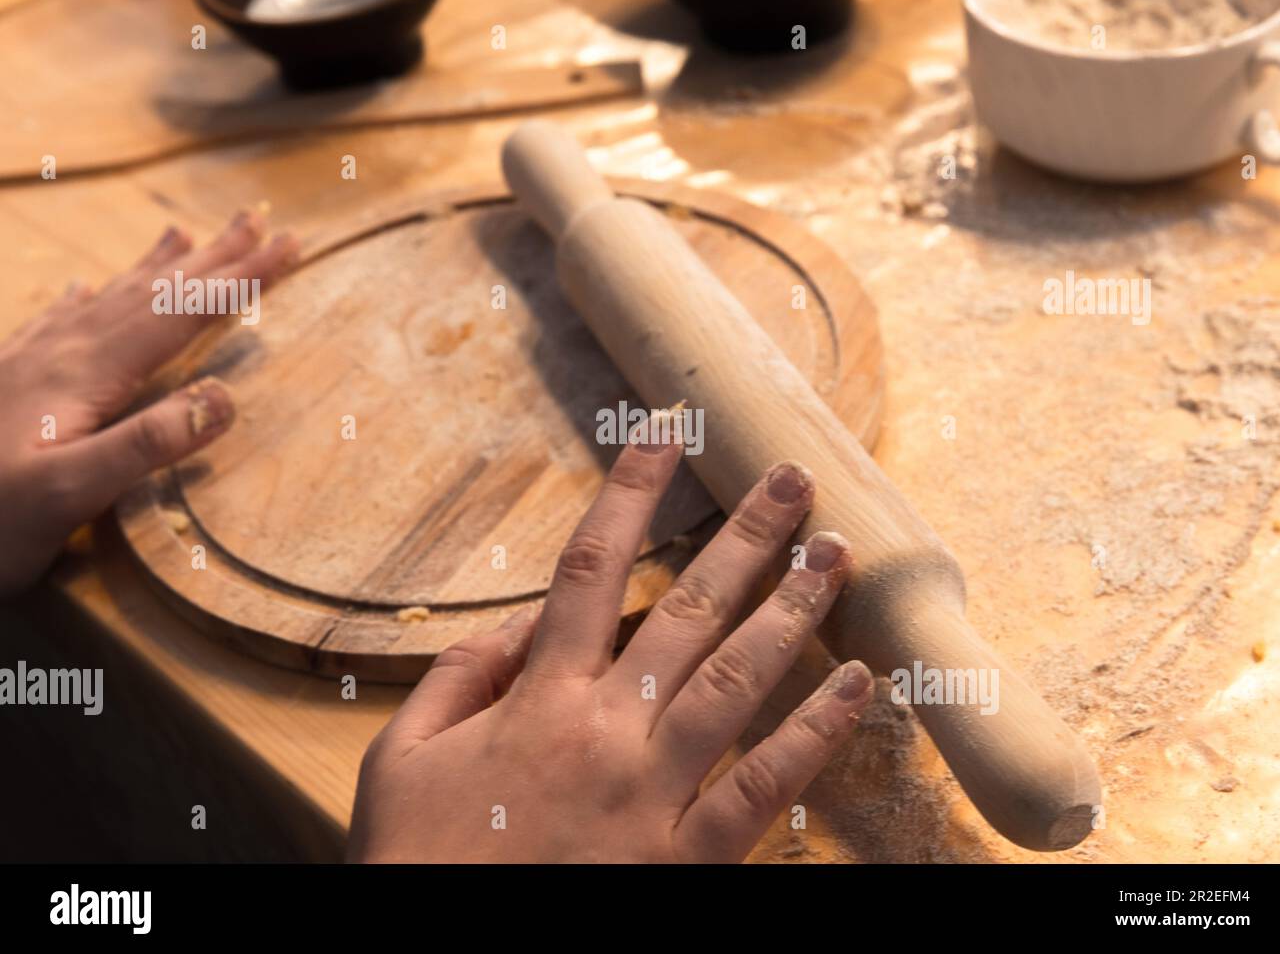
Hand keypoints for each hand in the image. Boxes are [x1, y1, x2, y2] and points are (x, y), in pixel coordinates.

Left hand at [0, 211, 297, 595]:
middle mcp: (59, 352)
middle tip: (260, 222)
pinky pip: (57, 320)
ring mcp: (28, 362)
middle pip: (151, 291)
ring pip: (107, 296)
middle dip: (214, 258)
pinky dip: (84, 298)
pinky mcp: (5, 381)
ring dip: (155, 267)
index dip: (238, 278)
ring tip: (186, 232)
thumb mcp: (72, 493)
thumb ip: (147, 443)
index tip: (287, 247)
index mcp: (86, 371)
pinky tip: (81, 289)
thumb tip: (225, 397)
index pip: (179, 312)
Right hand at [348, 431, 872, 862]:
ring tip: (832, 557)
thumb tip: (518, 621)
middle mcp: (606, 729)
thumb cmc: (422, 864)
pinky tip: (858, 685)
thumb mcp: (400, 758)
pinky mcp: (690, 858)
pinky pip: (763, 784)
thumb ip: (459, 675)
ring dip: (790, 611)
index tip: (663, 436)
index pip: (589, 568)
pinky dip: (815, 732)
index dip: (629, 494)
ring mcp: (654, 792)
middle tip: (791, 481)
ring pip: (735, 680)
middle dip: (743, 536)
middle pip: (686, 609)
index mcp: (538, 699)